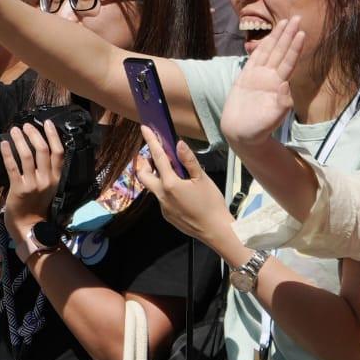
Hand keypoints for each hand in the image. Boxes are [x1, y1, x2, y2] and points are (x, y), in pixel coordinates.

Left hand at [2, 120, 66, 246]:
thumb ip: (47, 172)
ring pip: (27, 155)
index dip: (53, 136)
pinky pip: (12, 167)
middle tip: (26, 125)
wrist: (28, 226)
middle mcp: (47, 180)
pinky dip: (8, 153)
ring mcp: (33, 184)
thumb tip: (39, 150)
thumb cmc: (37, 206)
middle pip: (43, 150)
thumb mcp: (48, 188)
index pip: (59, 153)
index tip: (46, 123)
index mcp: (56, 179)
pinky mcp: (18, 189)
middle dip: (34, 134)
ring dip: (20, 140)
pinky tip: (4, 144)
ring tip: (14, 130)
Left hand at [134, 125, 236, 248]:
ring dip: (159, 178)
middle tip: (156, 157)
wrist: (215, 231)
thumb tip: (178, 144)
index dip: (151, 141)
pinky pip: (162, 199)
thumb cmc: (211, 203)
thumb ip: (189, 161)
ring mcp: (163, 207)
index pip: (157, 158)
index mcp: (170, 184)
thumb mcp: (202, 179)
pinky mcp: (167, 216)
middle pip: (144, 176)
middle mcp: (161, 196)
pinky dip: (167, 191)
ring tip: (175, 173)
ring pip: (154, 188)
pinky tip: (183, 193)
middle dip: (145, 164)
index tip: (144, 129)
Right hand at [219, 16, 303, 147]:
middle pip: (281, 51)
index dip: (295, 46)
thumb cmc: (259, 129)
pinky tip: (268, 39)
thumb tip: (286, 86)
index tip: (301, 32)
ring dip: (276, 37)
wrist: (241, 133)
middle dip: (288, 35)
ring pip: (269, 52)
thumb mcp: (273, 118)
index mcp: (278, 85)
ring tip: (284, 23)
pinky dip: (261, 48)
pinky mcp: (245, 78)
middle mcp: (270, 77)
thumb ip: (281, 103)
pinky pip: (255, 59)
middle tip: (297, 18)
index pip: (289, 61)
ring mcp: (258, 76)